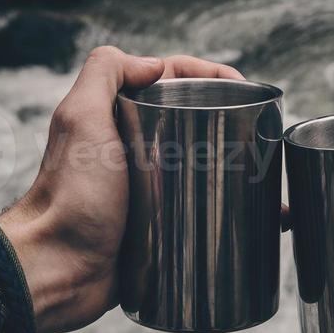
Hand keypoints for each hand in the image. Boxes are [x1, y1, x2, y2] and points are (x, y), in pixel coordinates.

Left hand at [0, 47, 244, 332]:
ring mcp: (150, 189)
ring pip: (206, 167)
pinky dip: (238, 212)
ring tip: (276, 178)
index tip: (247, 89)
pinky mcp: (162, 228)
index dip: (213, 78)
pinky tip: (270, 220)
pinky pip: (205, 211)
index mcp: (117, 118)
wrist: (57, 270)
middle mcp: (134, 149)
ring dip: (243, 168)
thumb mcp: (80, 119)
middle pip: (195, 121)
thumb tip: (152, 62)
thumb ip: (103, 73)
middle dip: (234, 122)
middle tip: (266, 136)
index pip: (174, 81)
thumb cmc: (69, 197)